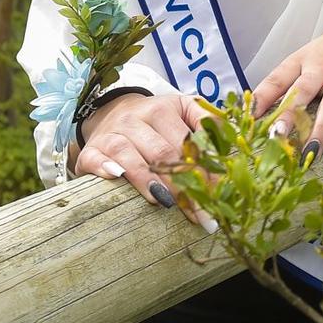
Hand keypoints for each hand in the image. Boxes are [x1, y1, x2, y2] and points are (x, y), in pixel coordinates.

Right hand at [70, 91, 218, 231]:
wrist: (109, 113)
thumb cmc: (154, 121)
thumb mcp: (182, 112)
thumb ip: (207, 124)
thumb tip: (231, 147)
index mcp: (163, 109)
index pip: (187, 143)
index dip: (204, 171)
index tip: (216, 197)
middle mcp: (136, 118)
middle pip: (162, 153)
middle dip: (183, 186)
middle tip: (198, 214)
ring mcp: (112, 133)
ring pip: (130, 155)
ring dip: (149, 180)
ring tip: (166, 203)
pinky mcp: (92, 150)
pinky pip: (96, 159)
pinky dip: (105, 168)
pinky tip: (116, 178)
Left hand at [249, 10, 322, 166]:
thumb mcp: (317, 52)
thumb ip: (297, 76)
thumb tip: (269, 105)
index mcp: (305, 58)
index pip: (278, 78)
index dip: (261, 98)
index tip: (246, 118)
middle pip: (301, 92)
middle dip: (287, 114)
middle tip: (274, 136)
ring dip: (319, 130)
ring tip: (307, 154)